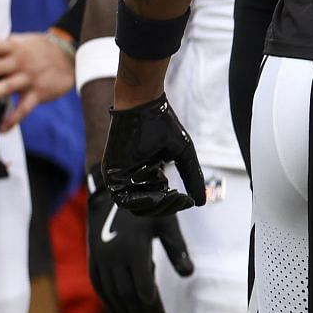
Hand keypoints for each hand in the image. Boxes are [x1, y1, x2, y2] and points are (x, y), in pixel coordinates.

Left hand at [0, 33, 74, 131]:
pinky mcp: (38, 92)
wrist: (71, 57)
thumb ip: (4, 47)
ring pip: (9, 86)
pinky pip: (24, 108)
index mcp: (14, 47)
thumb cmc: (40, 49)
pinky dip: (13, 119)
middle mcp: (20, 62)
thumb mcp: (24, 42)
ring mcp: (29, 78)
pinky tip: (2, 128)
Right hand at [86, 179, 192, 312]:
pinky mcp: (93, 259)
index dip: (151, 307)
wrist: (113, 189)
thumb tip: (188, 274)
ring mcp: (101, 259)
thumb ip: (177, 249)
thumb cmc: (145, 206)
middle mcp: (114, 257)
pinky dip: (109, 304)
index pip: (142, 288)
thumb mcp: (166, 223)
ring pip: (112, 294)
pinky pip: (99, 287)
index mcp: (133, 248)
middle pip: (127, 296)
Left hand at [101, 95, 205, 215]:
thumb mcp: (183, 153)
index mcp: (149, 173)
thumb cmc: (162, 124)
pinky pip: (122, 198)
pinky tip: (157, 196)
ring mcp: (121, 176)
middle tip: (180, 199)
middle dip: (166, 207)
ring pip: (135, 205)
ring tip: (171, 197)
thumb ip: (192, 177)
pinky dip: (139, 201)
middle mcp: (134, 177)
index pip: (159, 199)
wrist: (142, 105)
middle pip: (147, 206)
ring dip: (155, 206)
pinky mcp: (111, 173)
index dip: (174, 204)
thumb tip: (201, 202)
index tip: (188, 200)